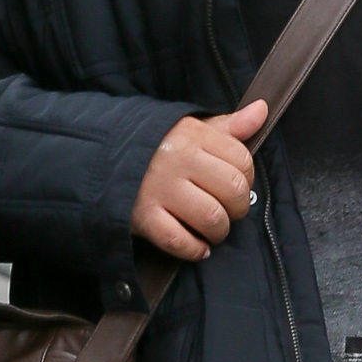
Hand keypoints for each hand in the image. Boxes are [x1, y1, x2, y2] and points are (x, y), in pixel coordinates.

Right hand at [129, 102, 264, 260]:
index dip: (246, 179)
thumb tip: (261, 111)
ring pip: (212, 219)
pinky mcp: (144, 218)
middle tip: (224, 210)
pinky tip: (196, 246)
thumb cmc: (154, 148)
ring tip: (210, 230)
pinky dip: (194, 250)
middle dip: (236, 208)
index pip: (243, 161)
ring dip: (218, 232)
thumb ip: (228, 126)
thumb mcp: (189, 129)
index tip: (232, 185)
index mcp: (193, 135)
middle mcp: (179, 160)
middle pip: (234, 191)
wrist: (99, 161)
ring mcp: (160, 190)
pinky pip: (181, 242)